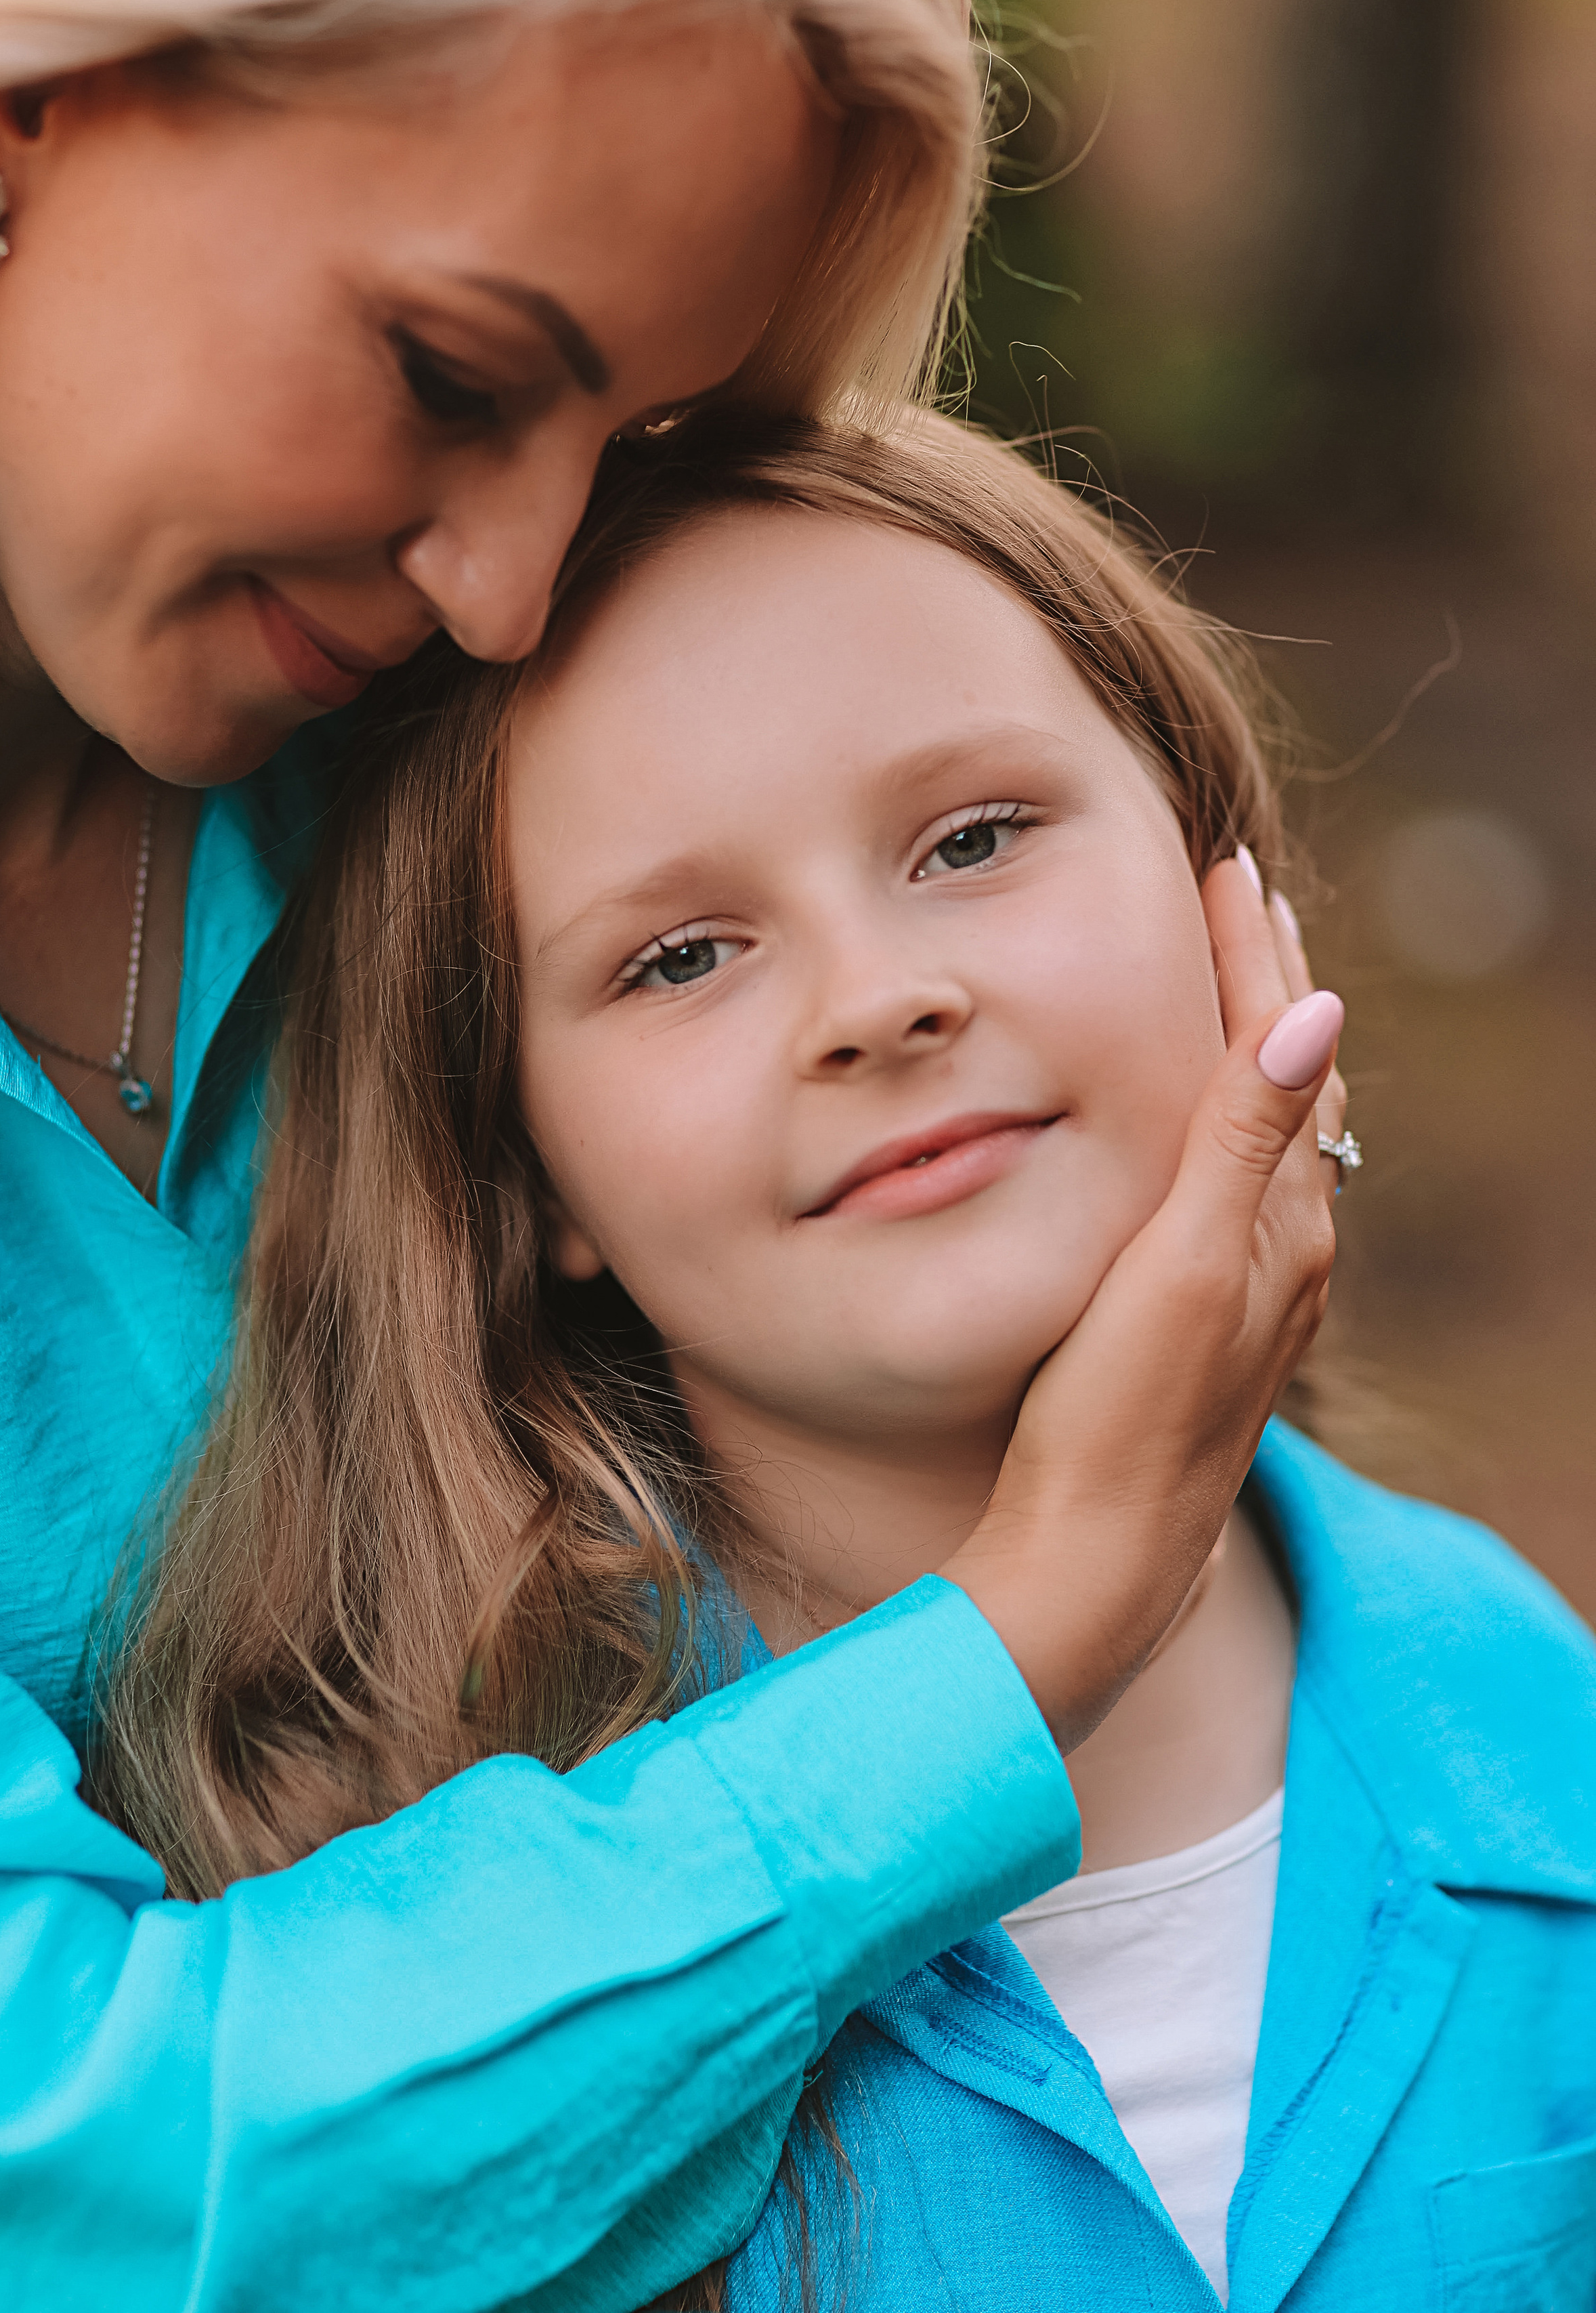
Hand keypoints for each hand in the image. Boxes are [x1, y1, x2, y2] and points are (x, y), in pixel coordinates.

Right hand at [940, 852, 1341, 1753]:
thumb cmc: (1122, 1415)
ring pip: (1273, 1135)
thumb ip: (1242, 1140)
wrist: (1101, 1554)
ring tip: (1235, 990)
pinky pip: (1246, 1186)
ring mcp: (1253, 1289)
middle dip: (1268, 983)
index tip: (1224, 865)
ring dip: (1257, 1050)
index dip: (1253, 955)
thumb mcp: (1181, 1266)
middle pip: (1292, 1081)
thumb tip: (1318, 1013)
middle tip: (1239, 898)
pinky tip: (1209, 1136)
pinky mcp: (1214, 1323)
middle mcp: (1285, 1246)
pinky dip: (1234, 1122)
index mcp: (1279, 1216)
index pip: (1280, 1049)